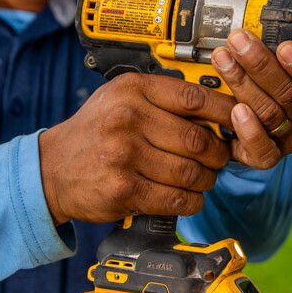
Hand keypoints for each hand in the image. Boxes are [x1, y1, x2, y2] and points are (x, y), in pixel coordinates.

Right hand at [38, 73, 234, 224]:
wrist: (51, 169)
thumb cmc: (95, 132)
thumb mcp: (121, 99)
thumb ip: (163, 99)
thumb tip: (220, 108)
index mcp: (133, 91)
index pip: (194, 98)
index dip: (226, 112)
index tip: (239, 121)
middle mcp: (128, 118)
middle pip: (198, 139)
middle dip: (217, 154)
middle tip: (218, 159)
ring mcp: (124, 155)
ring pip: (191, 172)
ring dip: (206, 180)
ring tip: (202, 179)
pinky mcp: (124, 189)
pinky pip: (176, 199)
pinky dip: (191, 201)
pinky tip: (188, 197)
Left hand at [210, 0, 291, 168]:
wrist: (242, 115)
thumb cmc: (268, 69)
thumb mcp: (276, 34)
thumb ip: (286, 5)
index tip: (286, 45)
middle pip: (291, 96)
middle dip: (262, 65)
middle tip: (238, 39)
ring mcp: (286, 138)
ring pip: (271, 115)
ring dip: (244, 85)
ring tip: (221, 58)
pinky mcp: (263, 156)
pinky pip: (262, 152)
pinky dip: (249, 132)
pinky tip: (234, 111)